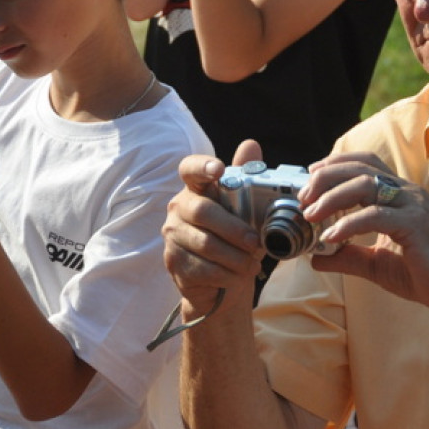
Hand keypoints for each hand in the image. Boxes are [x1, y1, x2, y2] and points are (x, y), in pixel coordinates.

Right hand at [162, 140, 266, 319]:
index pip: (190, 169)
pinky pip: (203, 268)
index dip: (202, 167)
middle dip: (234, 228)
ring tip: (252, 264)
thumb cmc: (233, 240)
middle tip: (255, 242)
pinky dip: (227, 274)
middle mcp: (179, 208)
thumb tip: (250, 144)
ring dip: (235, 257)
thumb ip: (246, 179)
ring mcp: (173, 236)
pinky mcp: (174, 262)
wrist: (220, 283)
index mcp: (196, 189)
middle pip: (203, 212)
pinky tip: (237, 275)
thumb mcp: (245, 211)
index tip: (219, 170)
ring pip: (206, 244)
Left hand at [300, 152, 428, 321]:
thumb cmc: (424, 274)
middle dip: (326, 178)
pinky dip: (348, 224)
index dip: (335, 164)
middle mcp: (407, 192)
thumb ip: (348, 256)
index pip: (365, 162)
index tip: (310, 178)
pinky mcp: (415, 224)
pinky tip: (331, 237)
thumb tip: (315, 257)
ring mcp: (413, 205)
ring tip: (311, 215)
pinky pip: (375, 215)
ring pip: (365, 185)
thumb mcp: (376, 263)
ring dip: (332, 197)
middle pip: (360, 168)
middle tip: (304, 198)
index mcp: (400, 194)